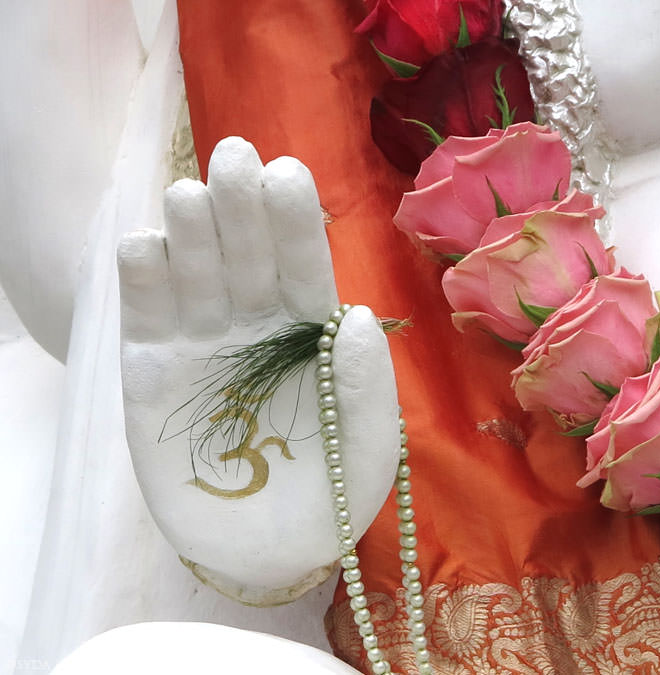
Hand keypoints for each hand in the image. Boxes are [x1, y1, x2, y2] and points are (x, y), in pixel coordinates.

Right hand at [118, 137, 398, 604]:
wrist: (265, 552)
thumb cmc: (330, 494)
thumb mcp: (368, 446)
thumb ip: (368, 384)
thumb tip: (353, 314)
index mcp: (311, 329)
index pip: (303, 263)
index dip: (294, 221)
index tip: (286, 174)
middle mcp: (256, 322)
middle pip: (246, 251)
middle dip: (240, 203)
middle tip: (232, 156)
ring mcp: (201, 340)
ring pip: (193, 267)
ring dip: (191, 228)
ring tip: (189, 197)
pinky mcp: (150, 368)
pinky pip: (144, 310)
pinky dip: (144, 275)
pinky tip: (148, 247)